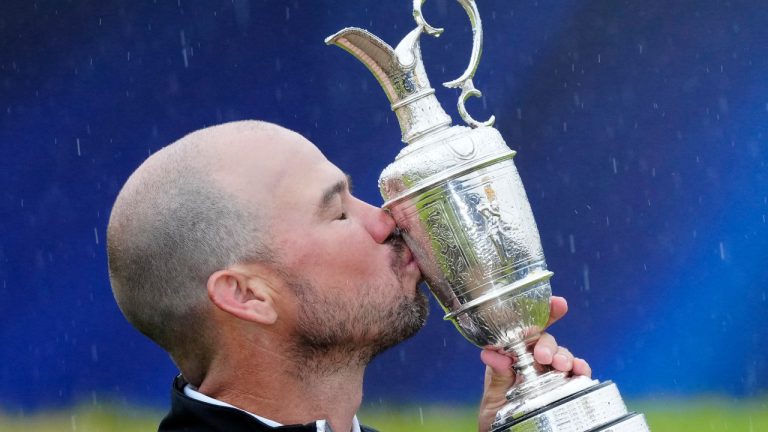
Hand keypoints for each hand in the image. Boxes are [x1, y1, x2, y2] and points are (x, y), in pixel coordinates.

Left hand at [476, 296, 591, 431]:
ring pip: (562, 355)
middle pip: (546, 341)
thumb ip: (495, 377)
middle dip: (549, 344)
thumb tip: (491, 353)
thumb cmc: (496, 419)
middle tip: (544, 357)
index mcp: (513, 357)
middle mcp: (533, 363)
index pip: (527, 330)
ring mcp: (551, 375)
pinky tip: (580, 370)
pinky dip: (582, 369)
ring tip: (562, 365)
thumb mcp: (492, 400)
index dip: (544, 313)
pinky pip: (577, 375)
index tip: (558, 303)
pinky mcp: (565, 389)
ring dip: (565, 356)